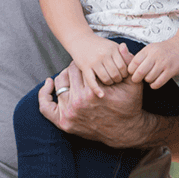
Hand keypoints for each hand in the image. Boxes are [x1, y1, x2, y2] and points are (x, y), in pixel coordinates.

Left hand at [38, 62, 155, 148]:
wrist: (124, 131)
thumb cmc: (129, 106)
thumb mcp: (133, 86)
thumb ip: (128, 65)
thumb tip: (123, 46)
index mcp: (92, 92)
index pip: (80, 67)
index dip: (84, 62)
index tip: (88, 62)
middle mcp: (78, 102)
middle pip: (68, 74)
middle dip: (75, 69)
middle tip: (82, 67)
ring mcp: (69, 113)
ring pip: (59, 85)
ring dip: (65, 77)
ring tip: (72, 75)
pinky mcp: (64, 123)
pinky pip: (46, 106)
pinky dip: (44, 94)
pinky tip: (49, 83)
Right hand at [70, 37, 131, 96]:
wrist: (80, 39)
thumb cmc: (98, 44)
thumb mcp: (112, 45)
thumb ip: (122, 54)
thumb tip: (133, 64)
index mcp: (112, 49)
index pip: (124, 66)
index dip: (125, 73)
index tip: (123, 75)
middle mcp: (104, 54)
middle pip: (116, 73)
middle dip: (118, 79)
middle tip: (117, 79)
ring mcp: (94, 61)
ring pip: (106, 78)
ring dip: (109, 82)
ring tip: (109, 81)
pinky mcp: (85, 66)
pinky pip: (92, 81)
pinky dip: (97, 90)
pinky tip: (101, 95)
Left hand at [128, 36, 178, 88]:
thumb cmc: (168, 48)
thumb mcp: (153, 47)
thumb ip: (143, 56)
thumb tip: (130, 67)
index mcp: (148, 49)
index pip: (133, 62)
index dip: (131, 70)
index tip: (133, 73)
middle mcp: (155, 56)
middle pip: (139, 72)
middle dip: (136, 79)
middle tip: (137, 80)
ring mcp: (163, 63)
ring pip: (148, 78)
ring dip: (148, 81)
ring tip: (150, 78)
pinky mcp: (171, 70)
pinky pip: (158, 82)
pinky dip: (154, 85)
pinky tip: (156, 82)